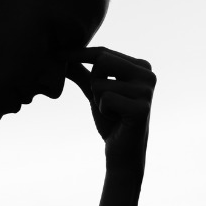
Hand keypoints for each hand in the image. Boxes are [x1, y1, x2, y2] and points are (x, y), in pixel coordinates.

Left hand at [65, 47, 155, 169]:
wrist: (123, 153)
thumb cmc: (111, 121)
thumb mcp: (96, 92)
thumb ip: (83, 73)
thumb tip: (61, 55)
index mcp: (142, 66)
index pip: (104, 52)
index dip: (79, 53)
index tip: (57, 52)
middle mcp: (148, 75)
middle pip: (102, 61)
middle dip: (93, 82)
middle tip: (105, 101)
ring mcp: (147, 91)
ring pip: (99, 83)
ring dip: (98, 101)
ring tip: (114, 113)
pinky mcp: (141, 108)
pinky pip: (105, 99)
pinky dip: (104, 112)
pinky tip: (118, 120)